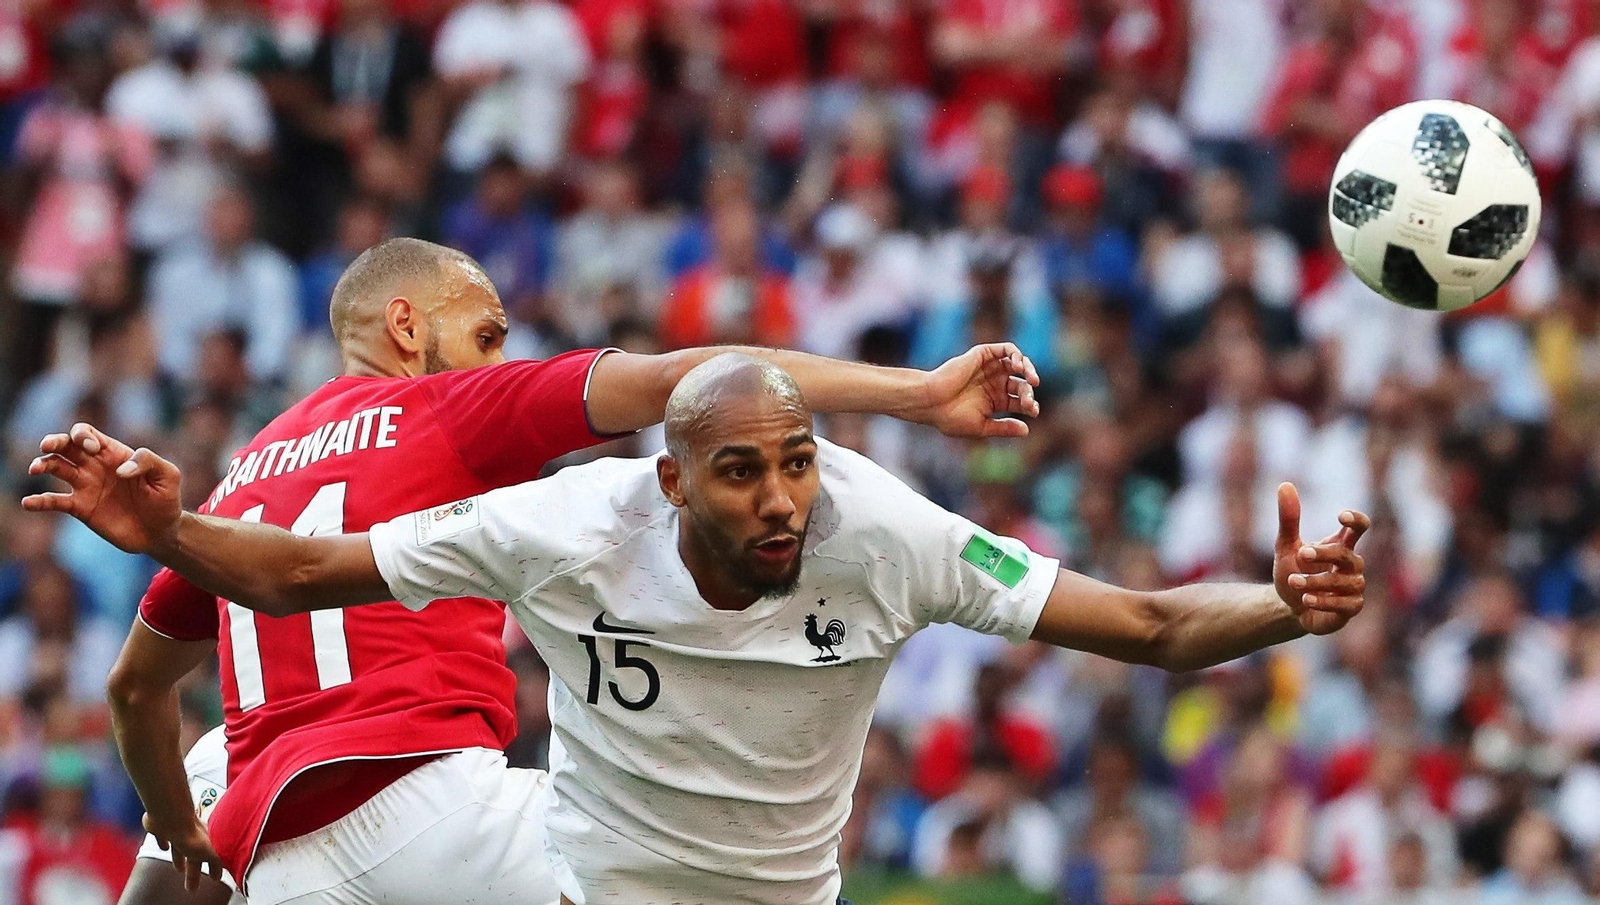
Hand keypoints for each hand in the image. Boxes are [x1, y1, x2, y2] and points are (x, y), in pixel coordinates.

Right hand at [21, 423, 183, 554]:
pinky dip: (39, 501)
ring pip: (56, 468)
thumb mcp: (168, 475)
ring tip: (35, 468)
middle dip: (54, 442)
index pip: (87, 434)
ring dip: (43, 464)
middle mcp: (94, 466)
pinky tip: (28, 502)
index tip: (94, 450)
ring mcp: (85, 487)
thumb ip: (148, 461)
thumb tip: (121, 470)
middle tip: (48, 446)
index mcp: (113, 453)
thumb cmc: (166, 499)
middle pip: (65, 446)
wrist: (161, 531)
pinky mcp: (81, 508)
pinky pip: (55, 502)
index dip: (84, 436)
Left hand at [144, 812, 225, 891]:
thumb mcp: (209, 853)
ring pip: (178, 848)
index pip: (210, 858)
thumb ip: (216, 862)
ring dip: (179, 858)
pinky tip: (163, 846)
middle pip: (192, 857)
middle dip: (193, 870)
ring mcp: (176, 831)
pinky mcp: (160, 828)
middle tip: (191, 885)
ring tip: (178, 869)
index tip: (213, 878)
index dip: (212, 868)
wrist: (170, 816)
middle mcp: (192, 836)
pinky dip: (162, 842)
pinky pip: (162, 837)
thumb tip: (221, 872)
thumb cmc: (191, 833)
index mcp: (204, 842)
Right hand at [913, 343, 1040, 438]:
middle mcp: (994, 383)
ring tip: (1032, 381)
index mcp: (995, 401)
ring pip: (1017, 364)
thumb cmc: (951, 418)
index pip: (1020, 401)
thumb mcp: (982, 427)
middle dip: (1028, 393)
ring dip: (1028, 370)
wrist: (931, 402)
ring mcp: (989, 369)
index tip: (1033, 411)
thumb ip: (1004, 427)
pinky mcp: (983, 355)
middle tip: (1028, 402)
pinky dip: (1016, 355)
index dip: (1030, 405)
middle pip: (1021, 384)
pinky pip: (1006, 350)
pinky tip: (1018, 367)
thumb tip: (1027, 431)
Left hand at [1273, 482, 1369, 635]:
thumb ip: (1289, 519)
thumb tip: (1284, 485)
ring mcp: (1353, 587)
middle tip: (1302, 552)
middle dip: (1325, 554)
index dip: (1356, 520)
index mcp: (1340, 545)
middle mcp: (1352, 565)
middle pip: (1347, 555)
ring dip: (1316, 581)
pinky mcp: (1350, 608)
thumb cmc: (1293, 572)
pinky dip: (1324, 601)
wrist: (1288, 607)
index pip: (1359, 527)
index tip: (1341, 516)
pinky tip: (1305, 599)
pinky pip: (1345, 604)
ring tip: (1292, 582)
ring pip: (1344, 582)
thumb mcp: (1286, 546)